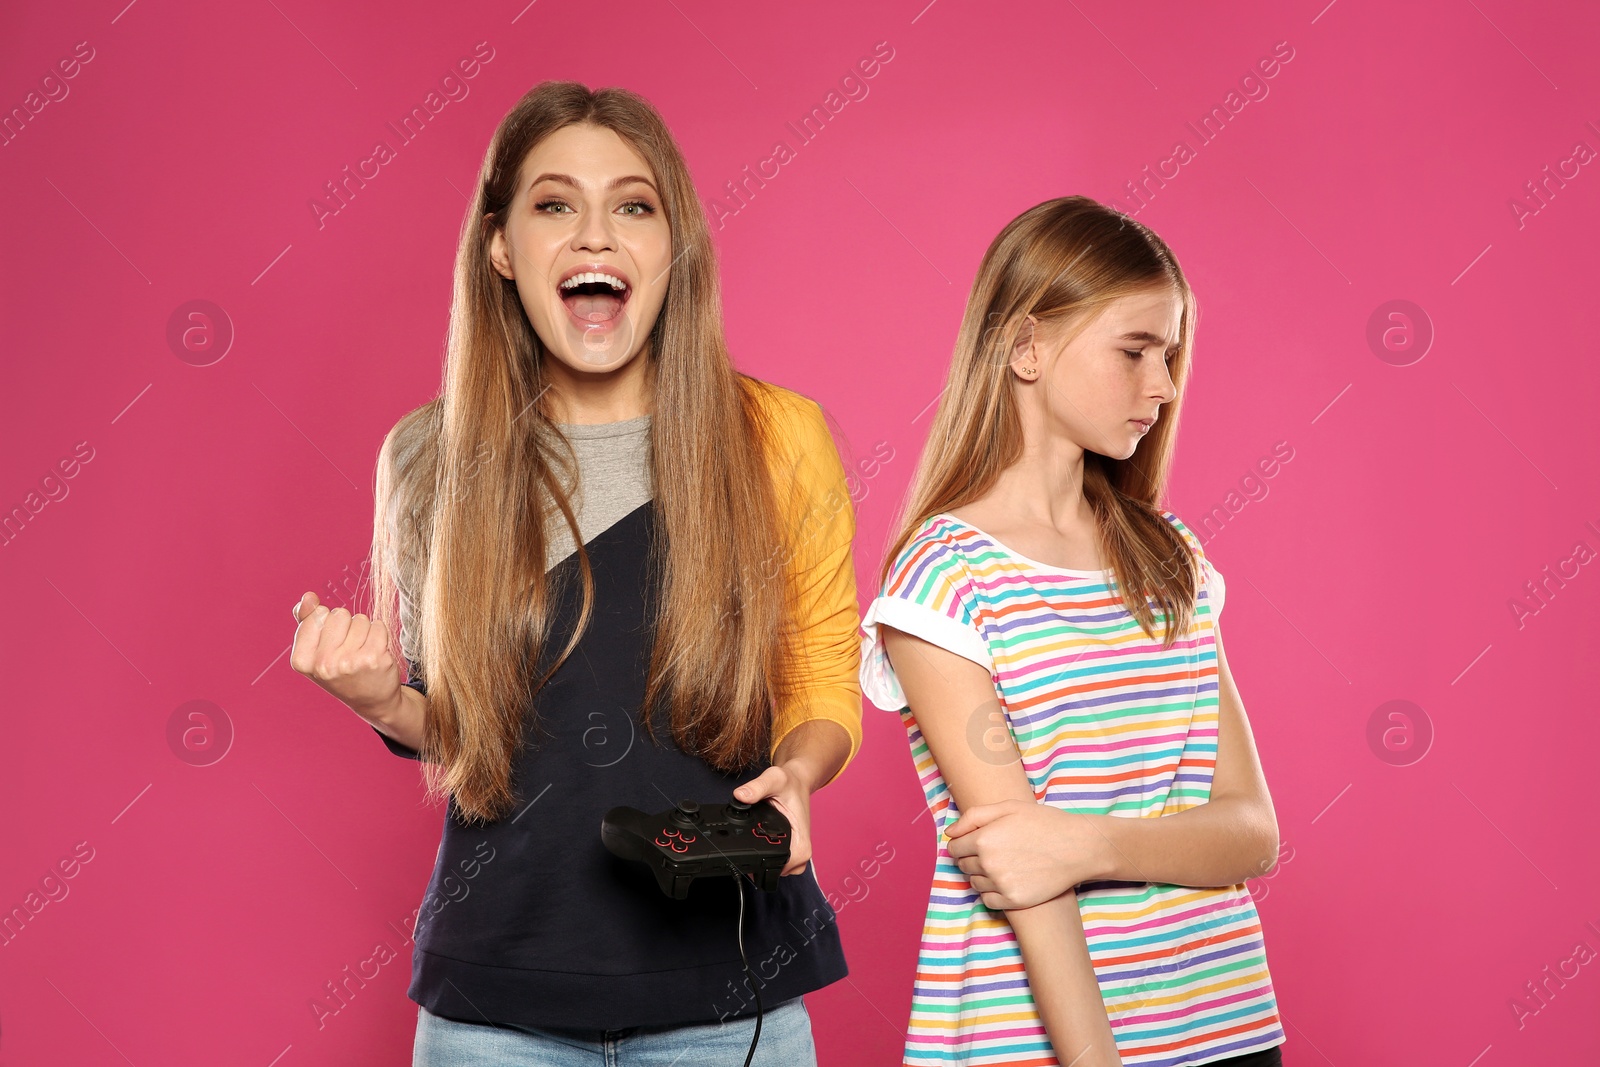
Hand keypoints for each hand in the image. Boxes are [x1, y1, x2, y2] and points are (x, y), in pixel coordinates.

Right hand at [289, 592, 402, 718]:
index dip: (327, 625)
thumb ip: (307, 621)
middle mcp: (323, 664)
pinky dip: (379, 634)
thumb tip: (308, 597)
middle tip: (348, 650)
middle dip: (346, 626)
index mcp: (302, 661)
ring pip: (360, 619)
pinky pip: (378, 625)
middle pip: (339, 614)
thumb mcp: (316, 651)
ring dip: (363, 631)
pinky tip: (376, 652)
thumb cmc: (341, 671)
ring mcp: (349, 662)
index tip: (330, 647)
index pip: (317, 614)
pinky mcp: (374, 659)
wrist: (372, 700)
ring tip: (361, 652)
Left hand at [732, 763, 814, 876]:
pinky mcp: (791, 850)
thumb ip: (757, 788)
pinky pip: (779, 862)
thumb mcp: (774, 779)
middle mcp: (802, 849)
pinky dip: (767, 855)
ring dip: (763, 859)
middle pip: (777, 871)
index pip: (783, 865)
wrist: (797, 782)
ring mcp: (797, 852)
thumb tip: (740, 796)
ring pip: (778, 870)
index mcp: (801, 839)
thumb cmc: (790, 783)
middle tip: (748, 839)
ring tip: (753, 838)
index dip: (763, 860)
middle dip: (759, 860)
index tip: (750, 845)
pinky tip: (759, 841)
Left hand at [944, 800, 1110, 910]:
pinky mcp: (1014, 901)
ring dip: (981, 874)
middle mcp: (988, 864)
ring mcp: (1001, 885)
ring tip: (1003, 864)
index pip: (954, 848)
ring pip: (974, 883)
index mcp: (983, 839)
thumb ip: (974, 816)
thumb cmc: (1044, 823)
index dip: (962, 843)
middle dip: (971, 857)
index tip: (974, 841)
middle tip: (993, 851)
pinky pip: (988, 900)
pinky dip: (992, 891)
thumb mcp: (1009, 807)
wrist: (1078, 848)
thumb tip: (950, 833)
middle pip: (963, 865)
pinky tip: (1007, 880)